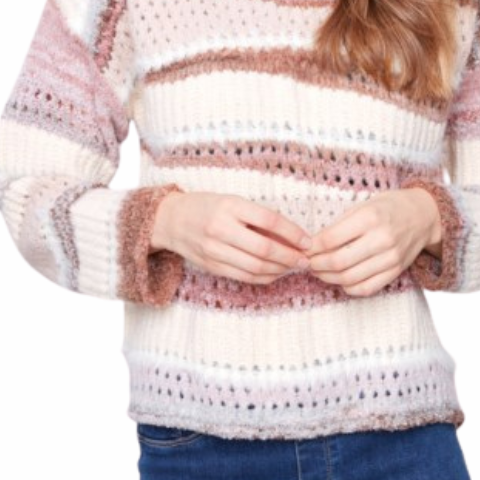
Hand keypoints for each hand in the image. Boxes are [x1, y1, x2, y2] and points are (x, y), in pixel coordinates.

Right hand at [153, 192, 312, 284]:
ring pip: (256, 267)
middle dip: (290, 257)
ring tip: (294, 267)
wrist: (171, 220)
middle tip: (306, 260)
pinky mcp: (211, 266)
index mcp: (230, 206)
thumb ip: (259, 217)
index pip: (270, 221)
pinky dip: (264, 277)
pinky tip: (276, 273)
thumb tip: (292, 236)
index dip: (293, 233)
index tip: (308, 241)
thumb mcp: (233, 202)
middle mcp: (221, 229)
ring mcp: (214, 250)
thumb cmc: (208, 206)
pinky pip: (244, 276)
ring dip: (280, 270)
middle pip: (264, 249)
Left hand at [304, 189, 441, 297]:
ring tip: (319, 271)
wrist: (424, 215)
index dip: (311, 247)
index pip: (330, 239)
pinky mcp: (396, 271)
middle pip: (338, 262)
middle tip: (307, 262)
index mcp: (370, 217)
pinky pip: (367, 288)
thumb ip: (340, 224)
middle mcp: (381, 239)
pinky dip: (348, 288)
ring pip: (350, 278)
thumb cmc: (389, 207)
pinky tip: (340, 280)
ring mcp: (390, 258)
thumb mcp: (364, 205)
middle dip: (316, 265)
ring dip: (328, 278)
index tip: (303, 248)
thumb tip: (313, 243)